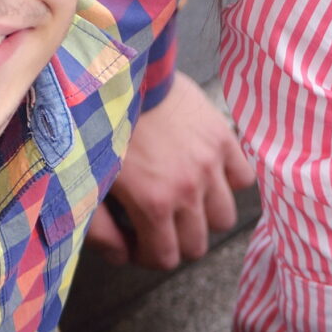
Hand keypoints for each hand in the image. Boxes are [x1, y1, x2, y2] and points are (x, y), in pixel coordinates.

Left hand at [87, 72, 250, 269]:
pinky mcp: (224, 139)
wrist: (125, 73)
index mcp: (155, 204)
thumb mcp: (88, 182)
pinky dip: (229, 182)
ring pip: (225, 218)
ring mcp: (211, 165)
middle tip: (159, 225)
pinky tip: (209, 175)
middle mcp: (190, 190)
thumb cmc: (99, 127)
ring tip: (187, 202)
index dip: (150, 256)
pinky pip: (244, 178)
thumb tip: (121, 257)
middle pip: (198, 245)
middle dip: (177, 242)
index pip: (167, 258)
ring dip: (205, 218)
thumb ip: (99, 229)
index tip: (138, 242)